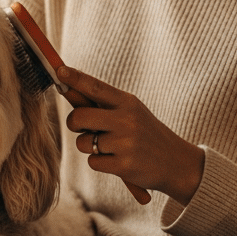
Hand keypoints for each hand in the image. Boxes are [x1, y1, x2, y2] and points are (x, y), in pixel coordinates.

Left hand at [58, 66, 204, 205]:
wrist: (177, 163)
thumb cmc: (146, 135)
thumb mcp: (133, 112)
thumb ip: (105, 105)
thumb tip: (71, 93)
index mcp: (128, 102)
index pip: (96, 87)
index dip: (75, 79)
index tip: (59, 70)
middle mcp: (126, 120)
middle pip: (79, 117)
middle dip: (74, 124)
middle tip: (82, 127)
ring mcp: (125, 143)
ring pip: (83, 143)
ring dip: (89, 146)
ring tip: (110, 147)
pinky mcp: (124, 165)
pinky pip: (92, 162)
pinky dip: (100, 163)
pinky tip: (117, 161)